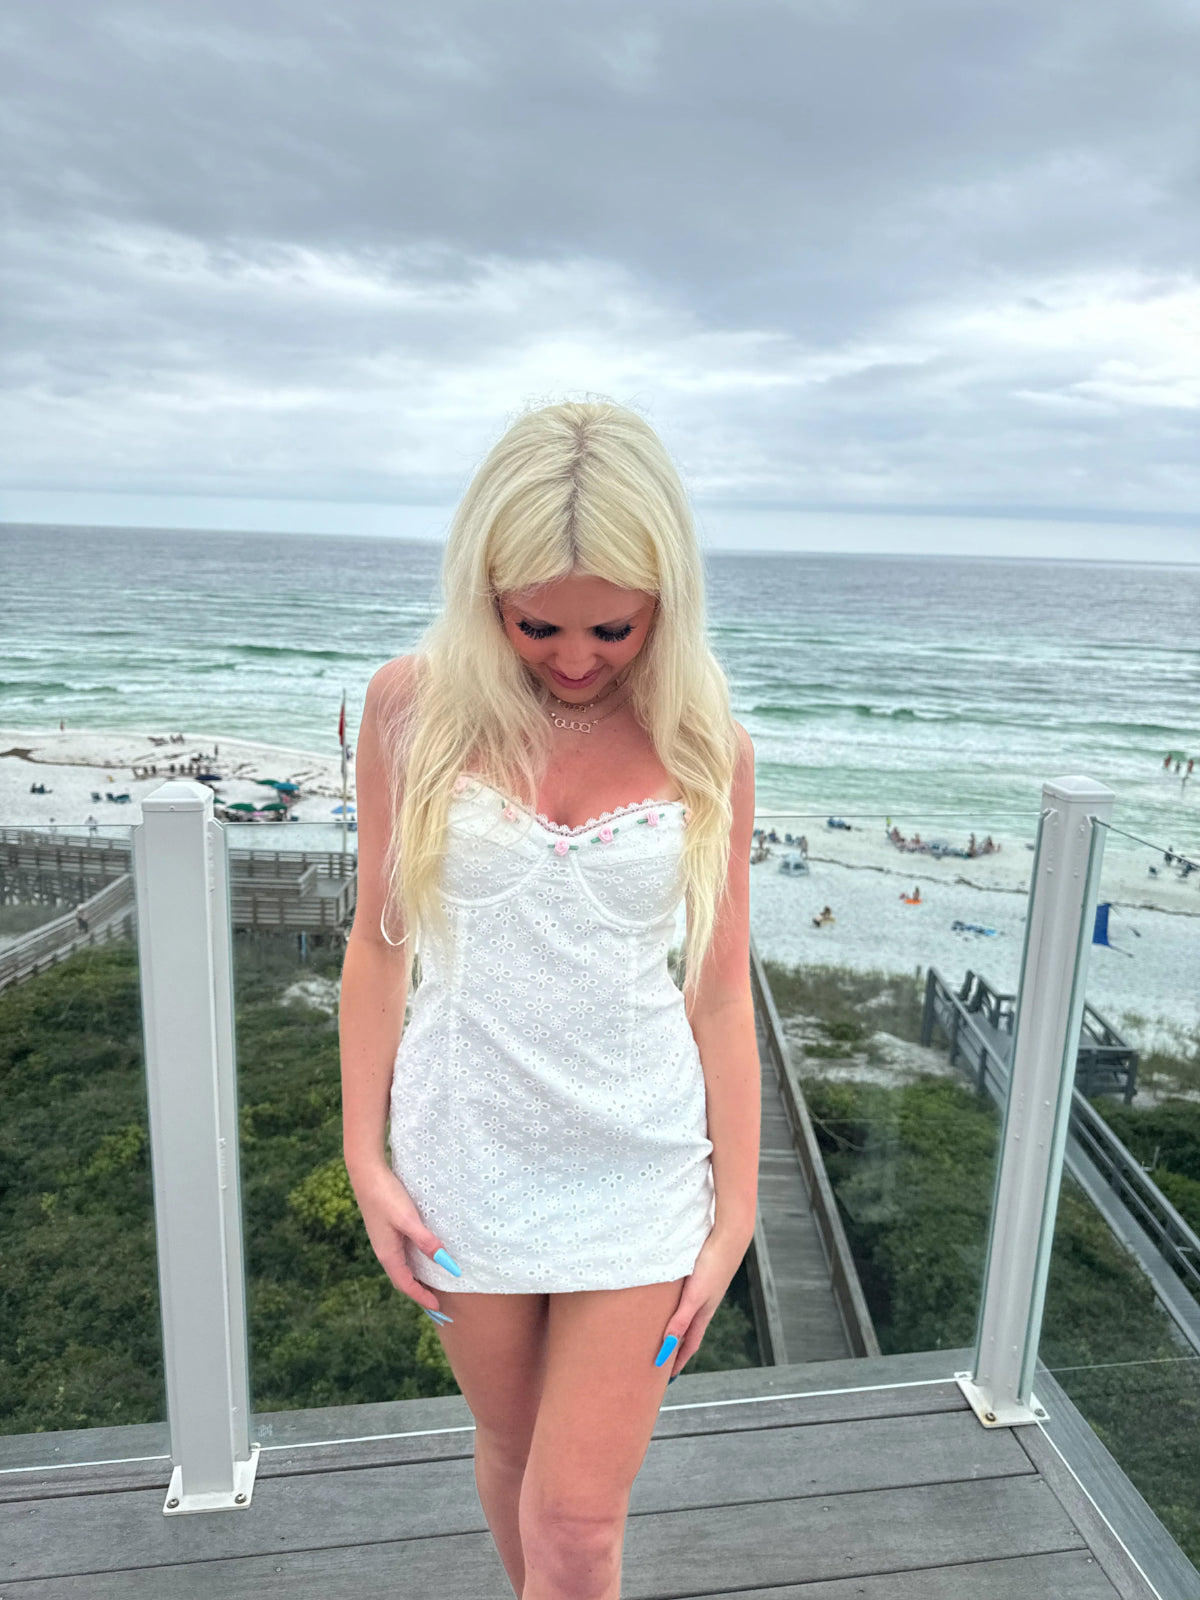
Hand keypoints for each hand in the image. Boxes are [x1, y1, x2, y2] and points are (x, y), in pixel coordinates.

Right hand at [348, 1161, 452, 1315]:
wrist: (366, 1174)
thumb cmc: (386, 1197)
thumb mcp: (409, 1220)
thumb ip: (426, 1242)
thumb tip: (446, 1263)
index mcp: (388, 1254)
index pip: (406, 1284)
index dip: (422, 1297)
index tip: (437, 1308)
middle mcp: (385, 1251)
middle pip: (403, 1279)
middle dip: (418, 1292)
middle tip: (436, 1302)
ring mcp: (385, 1240)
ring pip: (402, 1266)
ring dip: (415, 1277)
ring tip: (431, 1283)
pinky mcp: (387, 1228)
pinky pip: (402, 1253)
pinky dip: (413, 1262)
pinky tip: (422, 1255)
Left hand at [658, 1226, 751, 1379]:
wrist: (730, 1236)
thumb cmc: (712, 1265)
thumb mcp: (693, 1296)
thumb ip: (680, 1320)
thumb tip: (666, 1348)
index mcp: (703, 1313)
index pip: (689, 1344)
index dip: (678, 1360)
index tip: (668, 1377)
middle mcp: (704, 1303)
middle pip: (688, 1331)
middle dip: (676, 1346)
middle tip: (662, 1359)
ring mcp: (704, 1289)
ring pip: (687, 1313)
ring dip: (676, 1325)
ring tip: (664, 1330)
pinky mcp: (701, 1274)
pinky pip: (686, 1297)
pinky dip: (678, 1305)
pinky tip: (672, 1297)